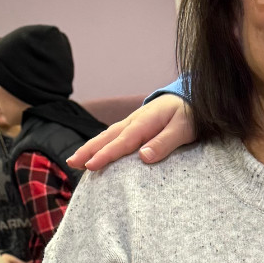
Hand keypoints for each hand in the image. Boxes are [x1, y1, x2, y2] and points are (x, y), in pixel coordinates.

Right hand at [67, 94, 195, 171]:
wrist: (192, 97)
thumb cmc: (190, 114)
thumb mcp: (183, 129)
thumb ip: (164, 143)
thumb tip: (143, 156)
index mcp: (144, 123)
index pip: (122, 142)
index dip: (105, 155)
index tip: (90, 165)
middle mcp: (134, 121)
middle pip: (107, 137)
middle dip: (88, 150)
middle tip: (72, 163)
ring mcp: (133, 122)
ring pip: (107, 135)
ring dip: (90, 147)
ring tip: (75, 160)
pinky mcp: (135, 126)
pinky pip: (114, 135)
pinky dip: (101, 144)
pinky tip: (94, 152)